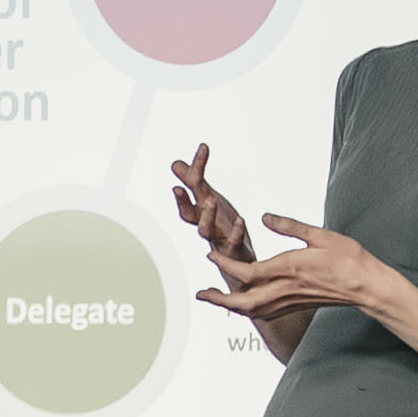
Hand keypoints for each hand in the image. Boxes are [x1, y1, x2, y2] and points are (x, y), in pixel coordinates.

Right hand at [164, 142, 254, 279]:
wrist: (241, 269)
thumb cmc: (225, 233)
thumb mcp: (211, 203)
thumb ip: (194, 184)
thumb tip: (175, 164)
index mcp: (202, 212)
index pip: (192, 190)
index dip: (193, 171)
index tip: (204, 147)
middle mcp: (207, 225)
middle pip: (190, 215)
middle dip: (183, 202)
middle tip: (178, 188)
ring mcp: (218, 239)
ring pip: (206, 231)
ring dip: (206, 216)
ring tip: (210, 201)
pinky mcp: (234, 252)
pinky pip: (232, 243)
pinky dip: (235, 232)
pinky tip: (240, 220)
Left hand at [201, 214, 378, 321]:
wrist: (367, 286)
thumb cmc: (349, 259)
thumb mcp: (319, 235)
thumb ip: (289, 226)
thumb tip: (265, 217)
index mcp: (289, 268)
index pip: (248, 272)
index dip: (225, 265)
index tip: (211, 255)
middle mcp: (286, 288)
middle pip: (244, 301)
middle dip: (220, 299)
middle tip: (201, 294)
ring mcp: (291, 300)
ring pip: (253, 311)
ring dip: (231, 307)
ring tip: (216, 299)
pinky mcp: (297, 305)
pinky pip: (267, 314)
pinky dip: (249, 311)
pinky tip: (244, 304)